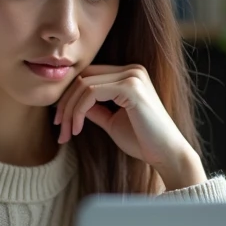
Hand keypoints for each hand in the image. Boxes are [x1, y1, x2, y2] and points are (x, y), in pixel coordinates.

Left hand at [54, 64, 206, 190]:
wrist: (166, 154)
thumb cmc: (142, 141)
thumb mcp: (111, 121)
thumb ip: (94, 109)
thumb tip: (70, 104)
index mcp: (129, 75)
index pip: (88, 76)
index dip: (69, 97)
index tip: (60, 122)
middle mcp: (132, 70)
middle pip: (83, 77)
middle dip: (65, 103)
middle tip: (59, 129)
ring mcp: (132, 76)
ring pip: (83, 84)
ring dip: (69, 111)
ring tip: (66, 133)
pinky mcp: (131, 87)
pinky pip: (91, 93)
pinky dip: (78, 111)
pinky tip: (78, 130)